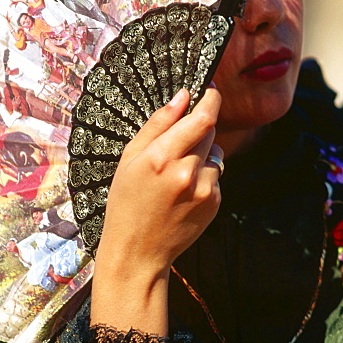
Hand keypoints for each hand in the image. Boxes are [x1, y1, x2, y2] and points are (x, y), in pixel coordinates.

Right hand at [91, 86, 222, 335]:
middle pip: (210, 130)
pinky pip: (216, 175)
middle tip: (180, 138)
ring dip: (202, 153)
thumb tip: (183, 95)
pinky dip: (204, 176)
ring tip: (176, 174)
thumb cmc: (126, 203)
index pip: (203, 117)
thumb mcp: (129, 160)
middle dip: (200, 125)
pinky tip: (182, 192)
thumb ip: (157, 124)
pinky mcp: (215, 203)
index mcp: (161, 157)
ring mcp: (205, 190)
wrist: (138, 252)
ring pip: (215, 153)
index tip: (208, 90)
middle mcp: (187, 172)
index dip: (210, 99)